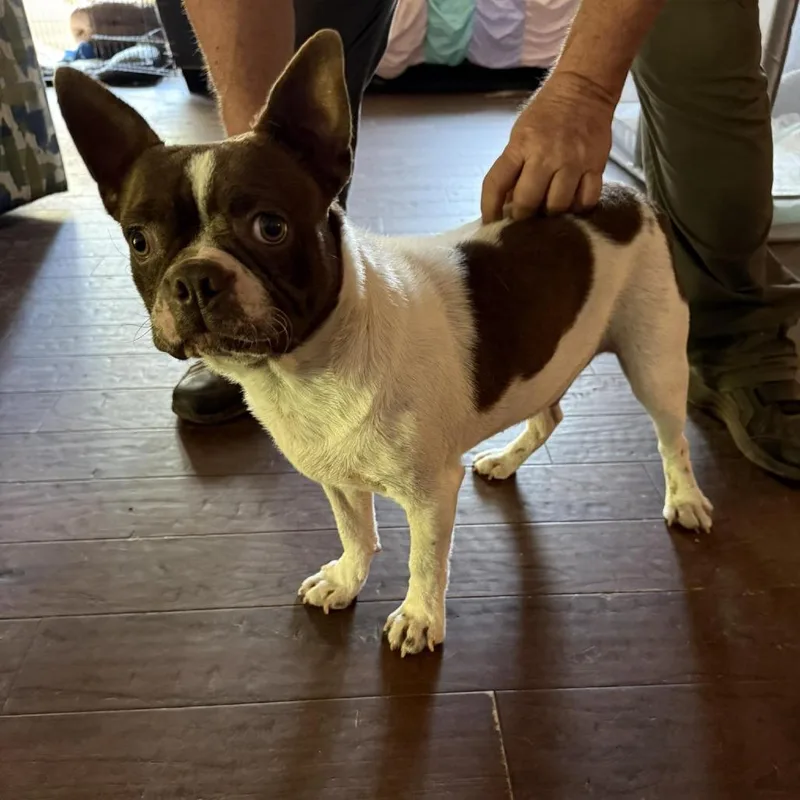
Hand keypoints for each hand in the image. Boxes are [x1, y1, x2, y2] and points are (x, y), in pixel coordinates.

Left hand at [481, 71, 615, 222]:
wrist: (585, 89)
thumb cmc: (546, 115)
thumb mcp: (520, 134)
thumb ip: (513, 167)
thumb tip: (507, 204)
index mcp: (521, 145)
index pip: (496, 184)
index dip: (489, 208)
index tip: (490, 223)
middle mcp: (546, 155)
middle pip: (528, 202)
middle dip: (522, 216)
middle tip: (523, 220)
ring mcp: (573, 162)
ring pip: (558, 206)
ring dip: (550, 215)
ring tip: (547, 213)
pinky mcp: (596, 166)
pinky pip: (586, 200)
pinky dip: (577, 209)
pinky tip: (571, 206)